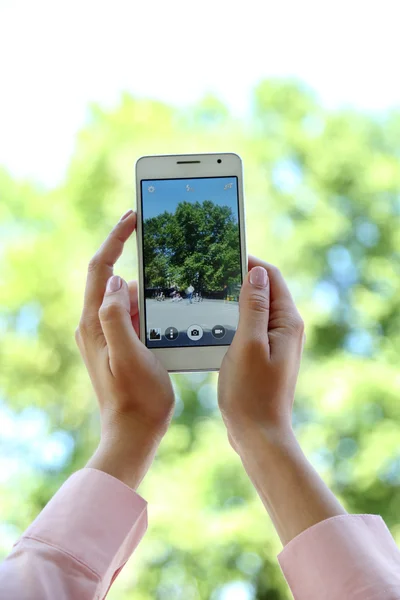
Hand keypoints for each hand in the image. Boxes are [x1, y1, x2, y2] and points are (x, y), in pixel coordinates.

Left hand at [75, 209, 174, 488]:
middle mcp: (97, 325)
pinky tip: (168, 302)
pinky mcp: (122, 345)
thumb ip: (117, 317)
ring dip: (144, 280)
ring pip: (125, 296)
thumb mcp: (128, 355)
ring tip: (168, 267)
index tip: (133, 217)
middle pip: (111, 277)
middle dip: (130, 253)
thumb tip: (118, 283)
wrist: (134, 432)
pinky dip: (149, 302)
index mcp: (95, 323)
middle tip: (155, 236)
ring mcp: (109, 335)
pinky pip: (134, 313)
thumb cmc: (136, 398)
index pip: (101, 269)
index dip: (115, 240)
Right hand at [218, 256, 304, 447]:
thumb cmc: (251, 392)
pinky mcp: (263, 355)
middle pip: (264, 291)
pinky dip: (233, 320)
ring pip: (255, 309)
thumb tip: (257, 273)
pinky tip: (213, 323)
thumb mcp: (249, 345)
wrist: (257, 434)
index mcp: (287, 322)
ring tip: (208, 294)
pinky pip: (249, 327)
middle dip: (240, 279)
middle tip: (210, 274)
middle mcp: (285, 329)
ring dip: (235, 300)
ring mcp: (275, 343)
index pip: (271, 277)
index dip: (250, 263)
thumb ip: (254, 307)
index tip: (223, 255)